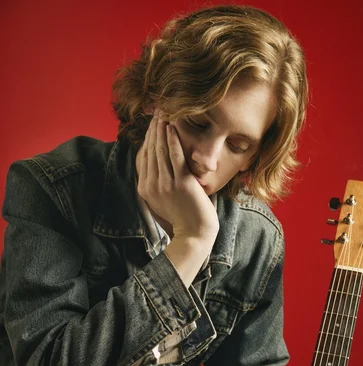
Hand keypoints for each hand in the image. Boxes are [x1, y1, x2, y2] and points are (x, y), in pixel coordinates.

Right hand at [137, 111, 218, 242]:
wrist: (194, 234)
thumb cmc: (181, 218)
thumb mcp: (160, 200)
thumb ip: (155, 183)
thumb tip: (155, 164)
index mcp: (144, 189)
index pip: (144, 156)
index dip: (147, 136)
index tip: (152, 122)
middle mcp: (151, 185)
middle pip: (150, 150)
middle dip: (153, 127)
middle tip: (157, 109)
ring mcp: (165, 184)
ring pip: (161, 150)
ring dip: (161, 128)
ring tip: (164, 112)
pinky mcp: (180, 183)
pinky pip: (174, 156)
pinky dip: (172, 139)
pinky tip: (172, 126)